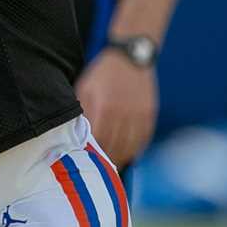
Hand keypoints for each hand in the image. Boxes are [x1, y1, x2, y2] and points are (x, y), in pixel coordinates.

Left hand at [75, 49, 157, 168]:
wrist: (131, 56)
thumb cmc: (102, 73)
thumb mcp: (85, 88)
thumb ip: (82, 111)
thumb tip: (75, 132)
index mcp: (104, 108)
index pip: (98, 140)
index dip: (93, 154)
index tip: (88, 163)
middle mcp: (123, 114)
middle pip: (115, 147)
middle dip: (107, 160)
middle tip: (99, 170)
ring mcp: (139, 115)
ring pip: (131, 146)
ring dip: (122, 158)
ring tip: (113, 165)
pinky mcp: (150, 114)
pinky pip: (143, 139)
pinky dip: (135, 149)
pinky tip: (128, 153)